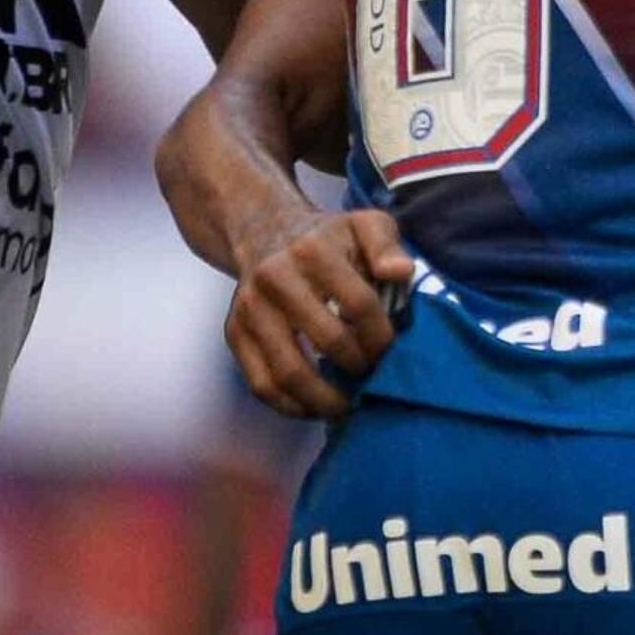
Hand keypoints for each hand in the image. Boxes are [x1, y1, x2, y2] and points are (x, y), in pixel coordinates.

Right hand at [224, 207, 412, 419]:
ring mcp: (249, 309)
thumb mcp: (366, 224)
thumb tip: (401, 272)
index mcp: (313, 252)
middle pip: (328, 340)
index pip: (360, 304)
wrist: (266, 233)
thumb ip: (388, 245)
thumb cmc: (330, 237)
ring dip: (324, 399)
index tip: (394, 351)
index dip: (382, 335)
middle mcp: (275, 279)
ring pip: (288, 371)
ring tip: (349, 408)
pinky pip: (260, 383)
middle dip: (360, 367)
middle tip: (377, 379)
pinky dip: (290, 405)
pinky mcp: (234, 333)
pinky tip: (316, 410)